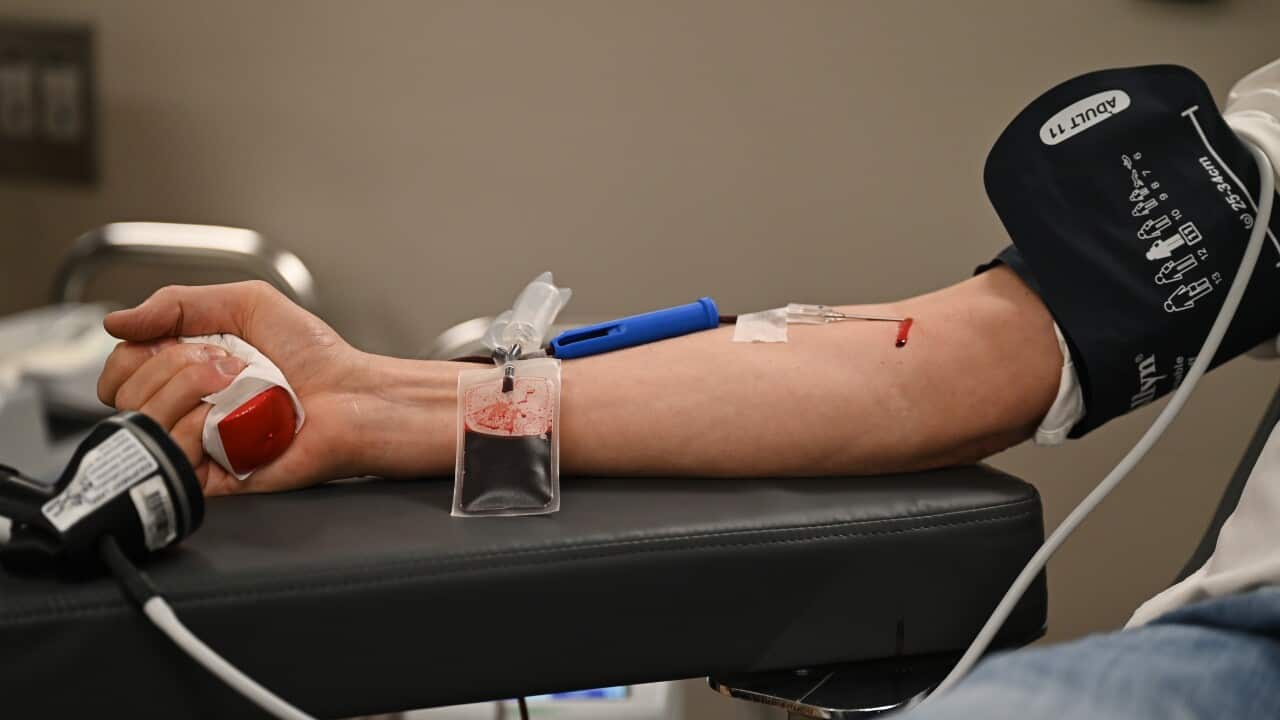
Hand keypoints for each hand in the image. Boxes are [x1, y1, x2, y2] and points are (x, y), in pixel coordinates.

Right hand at [98, 281, 378, 495]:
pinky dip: (195, 425)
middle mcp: (185, 408)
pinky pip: (171, 452)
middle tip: (227, 363)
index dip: (138, 353)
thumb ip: (177, 303)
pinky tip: (231, 416)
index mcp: (184, 370)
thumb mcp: (245, 303)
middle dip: (174, 365)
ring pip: (143, 419)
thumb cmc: (313, 354)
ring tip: (237, 385)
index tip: (184, 342)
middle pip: (126, 393)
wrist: (352, 395)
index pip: (119, 369)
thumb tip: (115, 321)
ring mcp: (196, 444)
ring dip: (189, 388)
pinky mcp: (210, 477)